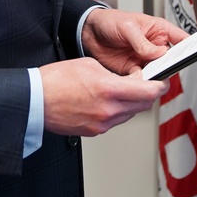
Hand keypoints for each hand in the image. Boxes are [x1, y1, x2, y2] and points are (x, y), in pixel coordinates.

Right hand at [39, 57, 168, 135]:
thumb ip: (114, 74)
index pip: (148, 92)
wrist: (35, 101)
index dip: (160, 85)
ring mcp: (102, 124)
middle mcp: (109, 111)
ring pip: (129, 114)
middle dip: (148, 94)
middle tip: (146, 84)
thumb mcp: (90, 65)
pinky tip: (106, 100)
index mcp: (109, 90)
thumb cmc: (56, 81)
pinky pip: (114, 121)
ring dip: (132, 103)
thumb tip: (127, 80)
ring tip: (121, 90)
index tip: (162, 80)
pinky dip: (117, 111)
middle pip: (143, 105)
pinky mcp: (94, 131)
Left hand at [81, 8, 188, 74]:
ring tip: (148, 77)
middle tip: (164, 70)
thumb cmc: (110, 21)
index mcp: (159, 30)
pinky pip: (142, 80)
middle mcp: (154, 47)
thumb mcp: (127, 27)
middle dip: (169, 67)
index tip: (194, 54)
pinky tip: (135, 81)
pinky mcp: (133, 70)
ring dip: (154, 77)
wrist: (88, 32)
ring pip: (157, 73)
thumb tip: (158, 53)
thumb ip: (142, 42)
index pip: (180, 39)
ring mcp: (144, 59)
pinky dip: (140, 83)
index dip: (190, 47)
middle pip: (170, 60)